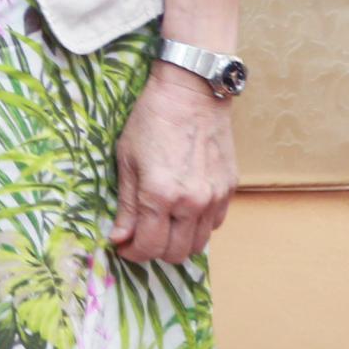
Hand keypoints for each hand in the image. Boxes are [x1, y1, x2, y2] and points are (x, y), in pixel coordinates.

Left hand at [112, 62, 235, 263]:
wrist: (191, 94)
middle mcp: (191, 202)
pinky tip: (182, 212)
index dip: (132, 253)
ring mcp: (214, 198)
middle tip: (139, 238)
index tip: (123, 246)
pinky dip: (196, 228)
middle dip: (154, 252)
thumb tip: (119, 238)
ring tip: (160, 227)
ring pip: (198, 245)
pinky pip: (214, 225)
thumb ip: (126, 204)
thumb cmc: (151, 122)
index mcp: (160, 194)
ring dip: (177, 244)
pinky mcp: (229, 190)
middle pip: (175, 254)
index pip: (149, 246)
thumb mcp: (127, 160)